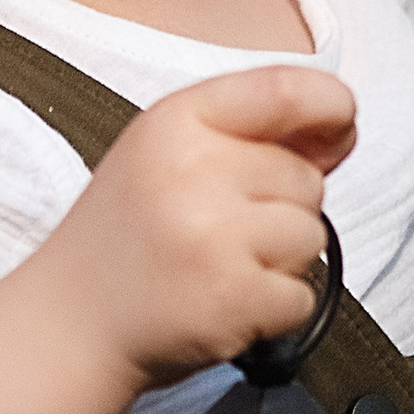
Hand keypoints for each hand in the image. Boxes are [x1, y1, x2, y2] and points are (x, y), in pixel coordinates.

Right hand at [52, 66, 355, 390]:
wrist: (70, 323)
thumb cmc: (130, 234)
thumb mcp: (169, 153)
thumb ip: (250, 134)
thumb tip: (342, 129)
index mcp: (176, 121)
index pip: (285, 90)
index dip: (330, 105)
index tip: (341, 126)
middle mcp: (193, 170)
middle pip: (306, 179)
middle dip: (280, 209)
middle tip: (216, 233)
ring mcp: (213, 236)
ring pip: (312, 237)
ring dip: (280, 262)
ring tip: (219, 267)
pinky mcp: (232, 298)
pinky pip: (303, 296)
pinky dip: (274, 309)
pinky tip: (224, 303)